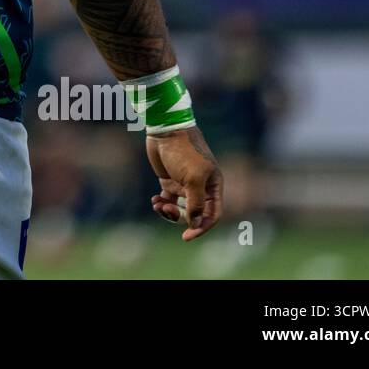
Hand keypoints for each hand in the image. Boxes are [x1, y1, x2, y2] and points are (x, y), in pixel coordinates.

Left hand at [145, 126, 222, 240]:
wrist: (165, 131)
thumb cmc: (184, 152)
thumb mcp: (193, 178)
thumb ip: (196, 202)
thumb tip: (195, 223)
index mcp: (213, 187)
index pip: (212, 214)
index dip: (201, 227)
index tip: (187, 236)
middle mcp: (201, 188)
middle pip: (193, 214)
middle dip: (179, 217)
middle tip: (165, 210)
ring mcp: (185, 185)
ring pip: (179, 209)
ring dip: (168, 211)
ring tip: (157, 204)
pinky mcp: (170, 181)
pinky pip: (167, 200)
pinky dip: (161, 204)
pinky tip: (154, 200)